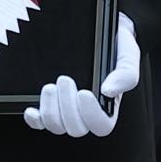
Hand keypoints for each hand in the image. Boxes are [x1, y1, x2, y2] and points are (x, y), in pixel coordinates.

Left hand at [23, 12, 139, 137]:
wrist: (101, 33)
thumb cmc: (116, 46)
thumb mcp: (128, 55)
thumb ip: (125, 74)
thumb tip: (109, 91)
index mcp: (108, 106)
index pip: (101, 125)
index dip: (91, 115)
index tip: (84, 92)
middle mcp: (86, 112)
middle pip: (76, 129)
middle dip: (67, 106)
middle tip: (64, 79)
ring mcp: (67, 110)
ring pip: (56, 126)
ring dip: (51, 110)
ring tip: (50, 86)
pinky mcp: (51, 105)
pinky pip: (40, 123)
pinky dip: (34, 120)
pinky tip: (32, 110)